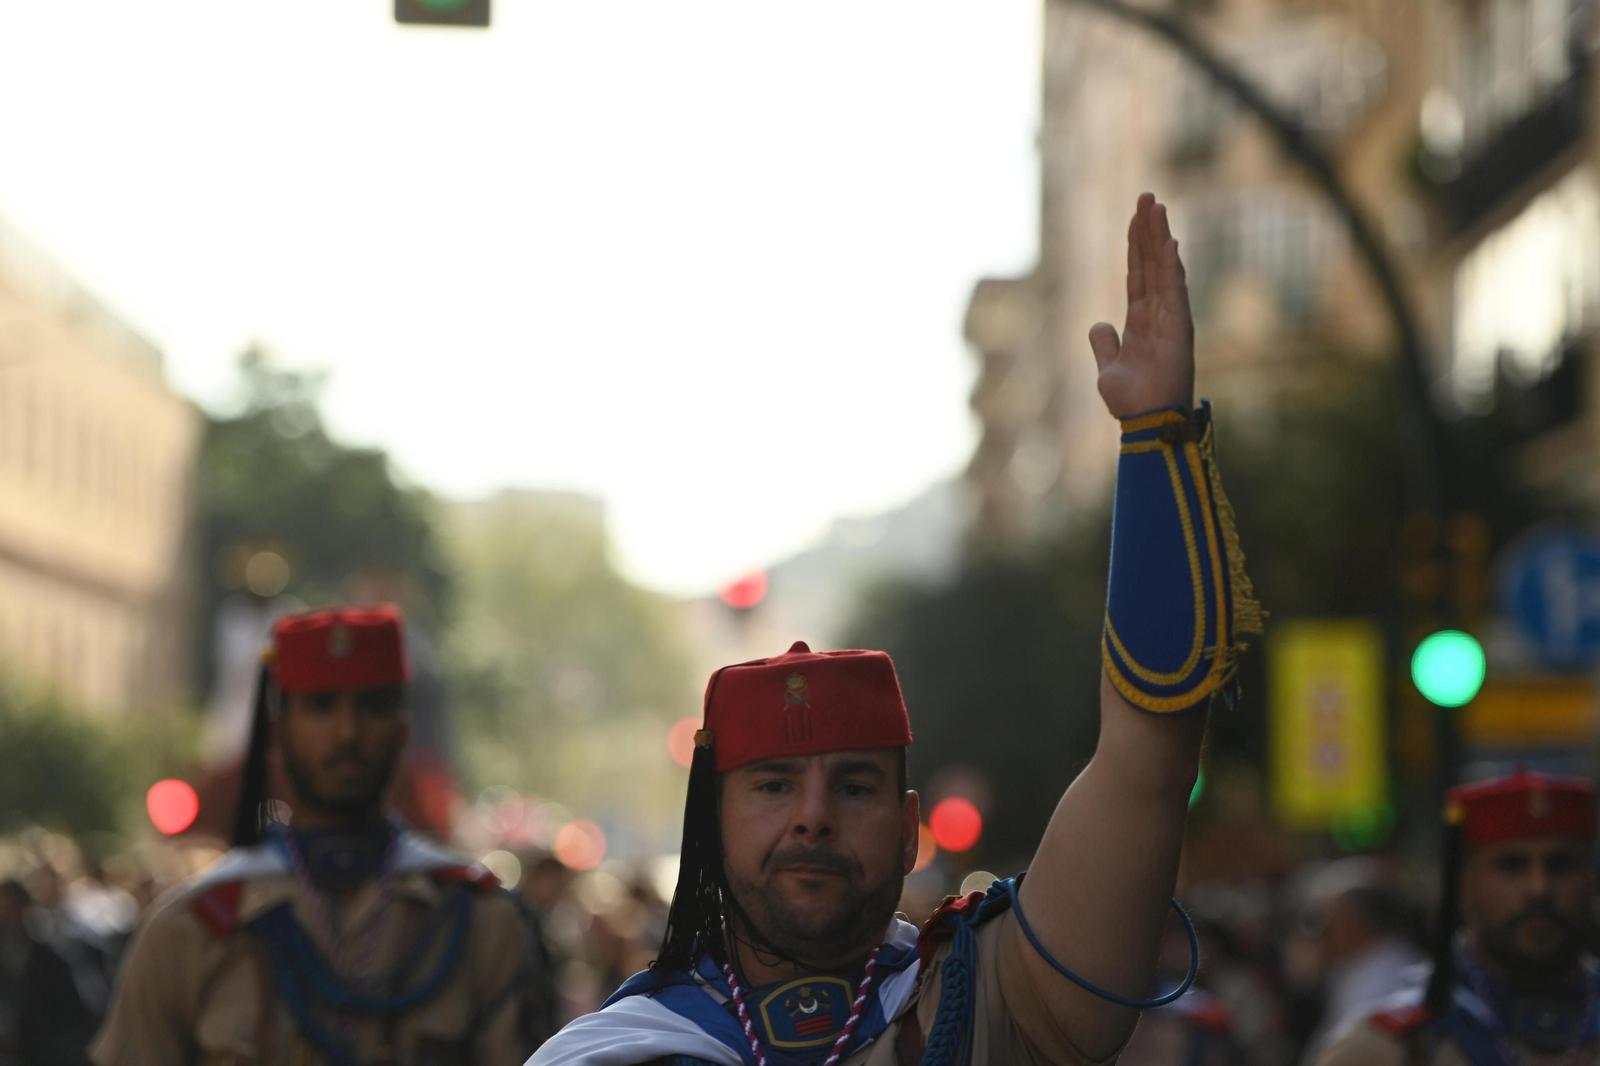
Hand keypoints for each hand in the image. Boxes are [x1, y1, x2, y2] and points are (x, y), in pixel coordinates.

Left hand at [1089, 193, 1194, 417]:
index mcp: (1140, 321)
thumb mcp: (1107, 370)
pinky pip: (1175, 292)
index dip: (1136, 245)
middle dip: (1148, 230)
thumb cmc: (1131, 402)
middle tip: (1146, 196)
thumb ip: (1103, 345)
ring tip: (1156, 206)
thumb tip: (1098, 325)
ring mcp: (1170, 319)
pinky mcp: (1179, 328)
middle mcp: (1157, 314)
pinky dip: (1171, 268)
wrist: (1146, 424)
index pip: (1137, 274)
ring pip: (1164, 270)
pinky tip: (1169, 243)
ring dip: (1159, 238)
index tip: (1135, 217)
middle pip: (1151, 263)